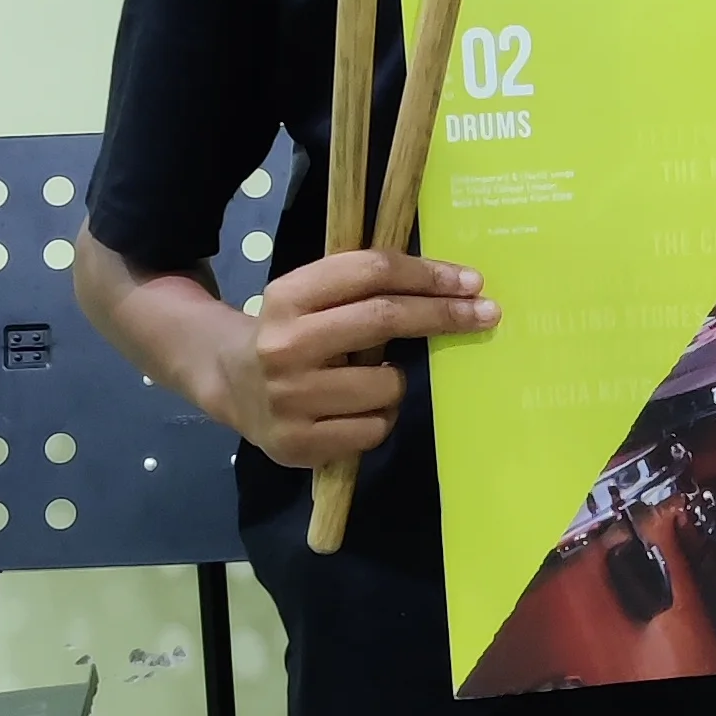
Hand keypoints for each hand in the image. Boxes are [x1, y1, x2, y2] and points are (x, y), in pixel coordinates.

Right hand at [224, 247, 498, 465]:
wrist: (229, 383)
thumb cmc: (291, 333)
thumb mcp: (310, 297)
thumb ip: (362, 287)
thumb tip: (453, 287)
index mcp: (288, 296)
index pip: (370, 272)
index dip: (427, 274)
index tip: (470, 281)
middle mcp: (285, 344)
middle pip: (383, 318)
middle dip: (444, 314)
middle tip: (486, 312)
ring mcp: (290, 398)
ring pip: (386, 385)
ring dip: (398, 382)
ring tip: (373, 381)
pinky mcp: (297, 443)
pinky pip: (374, 429)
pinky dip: (381, 418)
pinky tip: (356, 411)